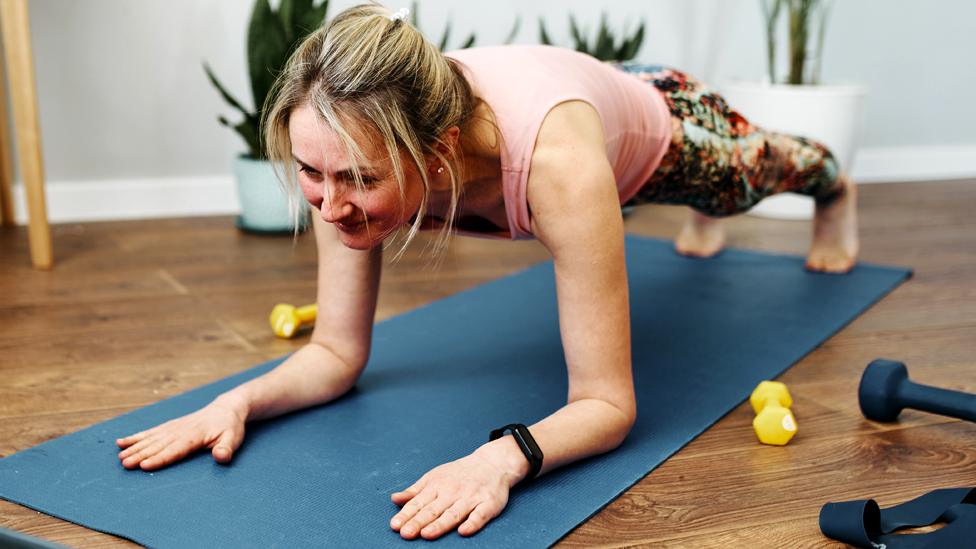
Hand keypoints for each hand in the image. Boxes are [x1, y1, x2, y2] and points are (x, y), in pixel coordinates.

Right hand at [116, 397, 246, 470]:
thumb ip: (226, 448)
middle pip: (158, 445)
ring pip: (151, 438)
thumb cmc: (230, 427)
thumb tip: (221, 457)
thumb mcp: (233, 438)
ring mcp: (173, 427)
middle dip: (141, 454)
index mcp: (195, 436)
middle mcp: (180, 430)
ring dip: (135, 447)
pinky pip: (150, 432)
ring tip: (120, 457)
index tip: (144, 465)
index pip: (175, 449)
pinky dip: (136, 437)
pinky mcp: (170, 426)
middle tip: (125, 464)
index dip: (160, 458)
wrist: (226, 409)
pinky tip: (121, 442)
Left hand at [389, 445, 525, 539]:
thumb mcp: (434, 477)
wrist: (492, 463)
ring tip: (426, 534)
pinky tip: (463, 531)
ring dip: (440, 524)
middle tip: (405, 533)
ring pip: (453, 513)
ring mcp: (471, 497)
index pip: (418, 503)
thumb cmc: (459, 473)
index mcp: (437, 485)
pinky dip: (472, 523)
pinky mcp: (489, 503)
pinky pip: (480, 515)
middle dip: (418, 522)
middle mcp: (452, 491)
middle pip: (433, 510)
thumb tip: (394, 499)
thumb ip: (415, 491)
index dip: (406, 514)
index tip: (395, 526)